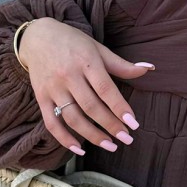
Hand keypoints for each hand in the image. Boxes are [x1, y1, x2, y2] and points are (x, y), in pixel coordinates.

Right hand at [19, 17, 153, 152]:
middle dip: (110, 126)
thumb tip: (149, 69)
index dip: (120, 108)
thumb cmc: (73, 42)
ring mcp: (53, 88)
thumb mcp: (98, 49)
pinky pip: (51, 122)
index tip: (133, 124)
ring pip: (73, 118)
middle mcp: (68, 76)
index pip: (105, 89)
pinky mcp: (41, 97)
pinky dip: (64, 139)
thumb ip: (121, 65)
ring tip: (110, 145)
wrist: (37, 37)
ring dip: (92, 135)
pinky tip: (79, 150)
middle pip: (91, 107)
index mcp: (86, 62)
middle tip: (127, 138)